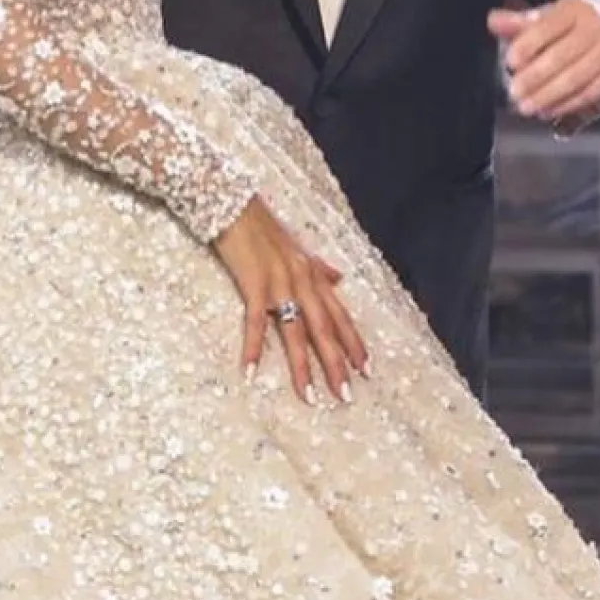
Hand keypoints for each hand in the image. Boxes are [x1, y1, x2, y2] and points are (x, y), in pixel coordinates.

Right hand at [213, 196, 367, 404]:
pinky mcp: (253, 283)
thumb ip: (318, 266)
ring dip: (302, 366)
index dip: (353, 342)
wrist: (233, 204)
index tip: (366, 369)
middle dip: (336, 363)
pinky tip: (250, 371)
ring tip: (309, 395)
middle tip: (346, 394)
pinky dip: (253, 347)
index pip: (339, 314)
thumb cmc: (262, 226)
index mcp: (311, 273)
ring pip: (296, 330)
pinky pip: (255, 321)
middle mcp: (302, 279)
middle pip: (324, 328)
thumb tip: (338, 277)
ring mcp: (278, 281)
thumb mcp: (295, 246)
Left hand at [488, 0, 599, 123]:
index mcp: (575, 9)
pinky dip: (566, 104)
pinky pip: (589, 93)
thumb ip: (521, 22)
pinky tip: (548, 110)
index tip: (511, 61)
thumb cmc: (580, 23)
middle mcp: (595, 29)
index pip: (548, 26)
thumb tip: (494, 21)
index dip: (528, 44)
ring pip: (576, 78)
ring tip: (527, 106)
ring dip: (548, 95)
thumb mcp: (553, 15)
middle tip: (515, 91)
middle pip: (562, 56)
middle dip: (535, 77)